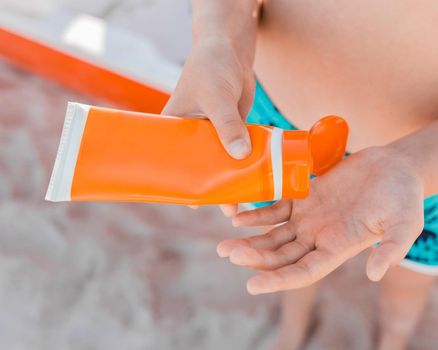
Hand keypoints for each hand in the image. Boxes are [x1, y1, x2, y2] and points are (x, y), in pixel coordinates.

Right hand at [162, 37, 255, 213]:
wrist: (230, 50)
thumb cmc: (211, 67)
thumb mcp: (216, 96)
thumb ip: (228, 124)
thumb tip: (241, 155)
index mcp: (175, 129)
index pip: (172, 163)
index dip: (181, 184)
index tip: (193, 204)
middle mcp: (193, 135)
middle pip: (201, 168)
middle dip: (212, 188)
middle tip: (225, 208)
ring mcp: (214, 133)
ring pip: (222, 163)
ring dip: (231, 180)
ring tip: (241, 203)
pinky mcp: (234, 128)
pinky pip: (240, 151)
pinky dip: (246, 164)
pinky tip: (255, 180)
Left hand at [217, 147, 424, 293]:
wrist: (396, 168)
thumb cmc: (404, 197)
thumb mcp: (405, 224)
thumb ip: (391, 248)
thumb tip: (373, 273)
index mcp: (339, 249)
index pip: (303, 272)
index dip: (278, 280)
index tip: (253, 285)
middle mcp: (319, 238)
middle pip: (281, 256)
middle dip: (255, 258)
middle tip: (229, 254)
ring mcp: (310, 218)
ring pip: (273, 236)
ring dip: (250, 241)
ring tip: (224, 245)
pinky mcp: (306, 196)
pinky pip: (275, 208)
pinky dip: (257, 214)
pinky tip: (238, 217)